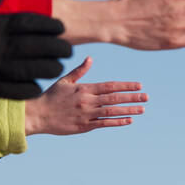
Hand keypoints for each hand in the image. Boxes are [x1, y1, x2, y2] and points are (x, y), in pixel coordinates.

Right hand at [0, 0, 71, 98]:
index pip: (33, 24)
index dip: (51, 26)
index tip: (62, 28)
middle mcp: (0, 45)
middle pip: (38, 47)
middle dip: (58, 49)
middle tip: (69, 51)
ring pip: (31, 69)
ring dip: (49, 69)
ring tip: (58, 68)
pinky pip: (13, 89)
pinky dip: (28, 89)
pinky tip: (38, 87)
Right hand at [23, 57, 145, 135]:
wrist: (37, 115)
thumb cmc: (51, 96)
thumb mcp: (64, 80)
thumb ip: (80, 71)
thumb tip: (90, 58)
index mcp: (84, 89)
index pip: (110, 86)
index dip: (125, 86)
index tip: (139, 85)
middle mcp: (88, 101)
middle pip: (114, 98)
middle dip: (132, 97)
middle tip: (146, 96)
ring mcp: (87, 114)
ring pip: (112, 111)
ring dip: (129, 110)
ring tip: (142, 109)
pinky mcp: (85, 126)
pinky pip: (104, 123)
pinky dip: (118, 122)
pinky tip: (129, 120)